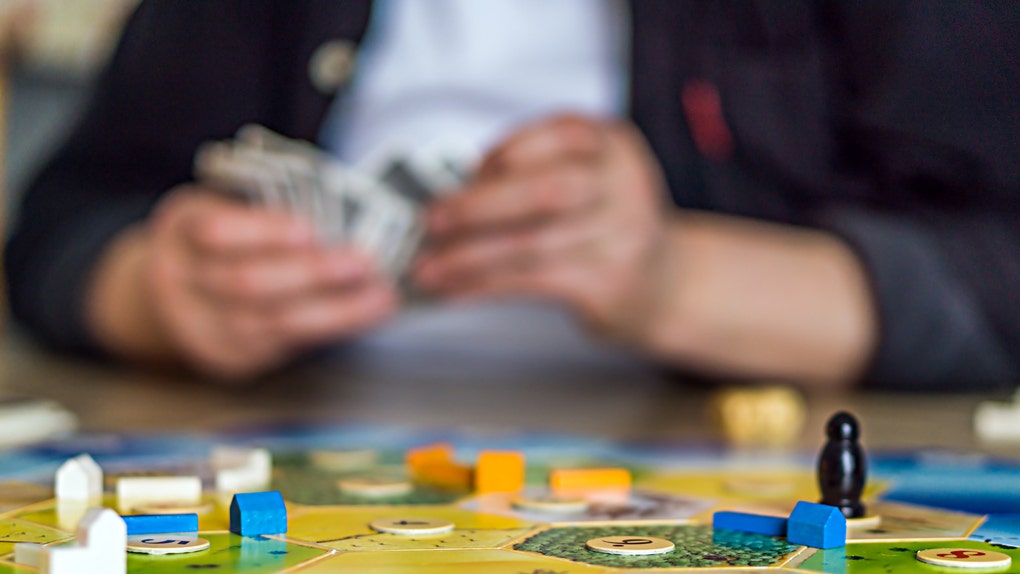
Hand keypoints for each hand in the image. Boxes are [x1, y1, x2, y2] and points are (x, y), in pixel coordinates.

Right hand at [87, 186, 397, 378]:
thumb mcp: (228, 207)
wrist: (173, 294)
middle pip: (247, 283)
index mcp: (180, 227)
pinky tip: (362, 313)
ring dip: (333, 309)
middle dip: (311, 274)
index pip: (214, 230)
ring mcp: (200, 326)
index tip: (310, 230)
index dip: (264, 232)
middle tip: (361, 262)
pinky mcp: (227, 357)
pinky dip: (330, 327)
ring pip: (271, 322)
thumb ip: (269, 208)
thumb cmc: (222, 240)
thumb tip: (343, 213)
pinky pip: (283, 343)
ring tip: (376, 294)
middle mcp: (179, 279)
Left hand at [414, 115, 672, 342]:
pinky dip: (482, 285)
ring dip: (467, 257)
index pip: (560, 133)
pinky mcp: (607, 285)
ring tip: (426, 268)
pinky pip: (530, 281)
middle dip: (478, 205)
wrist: (668, 285)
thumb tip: (454, 190)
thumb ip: (536, 172)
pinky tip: (453, 289)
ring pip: (530, 244)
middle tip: (432, 219)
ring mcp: (621, 238)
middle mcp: (625, 186)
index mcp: (616, 145)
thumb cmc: (607, 224)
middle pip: (545, 189)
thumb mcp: (590, 178)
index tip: (469, 170)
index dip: (507, 150)